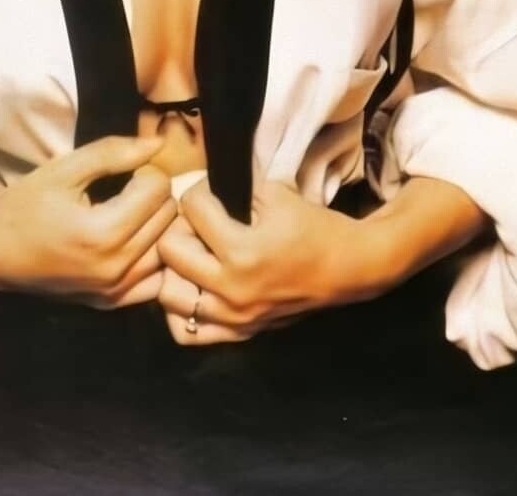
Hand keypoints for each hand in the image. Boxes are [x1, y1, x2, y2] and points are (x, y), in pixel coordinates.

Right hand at [0, 135, 176, 308]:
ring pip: (167, 247)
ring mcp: (114, 292)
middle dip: (152, 194)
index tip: (121, 170)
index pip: (158, 189)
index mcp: (103, 234)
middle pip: (168, 217)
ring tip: (128, 211)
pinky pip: (155, 279)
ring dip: (155, 224)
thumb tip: (159, 143)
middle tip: (124, 187)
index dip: (143, 169)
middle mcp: (115, 269)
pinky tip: (131, 241)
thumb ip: (113, 152)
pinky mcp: (110, 304)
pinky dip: (151, 257)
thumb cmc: (23, 205)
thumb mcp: (64, 169)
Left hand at [157, 179, 393, 344]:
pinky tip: (193, 287)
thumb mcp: (275, 193)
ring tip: (192, 254)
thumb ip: (234, 187)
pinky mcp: (239, 332)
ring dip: (174, 269)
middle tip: (197, 222)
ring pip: (169, 295)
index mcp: (243, 251)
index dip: (199, 190)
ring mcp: (234, 316)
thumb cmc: (313, 227)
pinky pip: (187, 331)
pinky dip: (181, 310)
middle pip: (169, 251)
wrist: (346, 268)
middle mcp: (232, 289)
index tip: (212, 192)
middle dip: (179, 227)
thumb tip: (200, 185)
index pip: (192, 208)